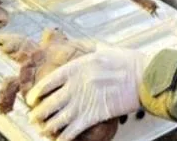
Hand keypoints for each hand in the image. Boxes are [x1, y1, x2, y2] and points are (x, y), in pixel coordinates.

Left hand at [25, 44, 148, 140]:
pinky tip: (59, 140)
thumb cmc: (128, 62)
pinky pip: (73, 130)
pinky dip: (64, 137)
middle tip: (33, 118)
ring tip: (43, 130)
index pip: (49, 82)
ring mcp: (84, 101)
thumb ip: (89, 50)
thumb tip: (81, 46)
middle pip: (49, 103)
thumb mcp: (104, 49)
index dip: (36, 93)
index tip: (31, 99)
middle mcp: (77, 85)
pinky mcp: (95, 115)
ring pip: (57, 119)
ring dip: (47, 127)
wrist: (144, 76)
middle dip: (38, 114)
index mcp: (77, 68)